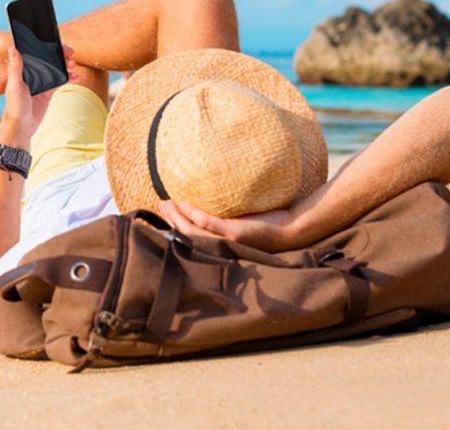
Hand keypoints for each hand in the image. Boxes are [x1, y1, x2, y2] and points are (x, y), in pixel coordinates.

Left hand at [0, 45, 77, 145]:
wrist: (22, 126)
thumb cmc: (14, 106)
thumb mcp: (15, 86)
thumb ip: (15, 68)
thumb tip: (12, 48)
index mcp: (23, 68)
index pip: (35, 51)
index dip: (46, 44)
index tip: (56, 42)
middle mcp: (32, 72)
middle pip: (48, 57)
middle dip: (60, 53)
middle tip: (70, 53)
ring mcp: (42, 81)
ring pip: (56, 67)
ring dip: (66, 64)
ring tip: (73, 64)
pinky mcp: (49, 90)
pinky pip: (61, 80)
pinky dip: (69, 76)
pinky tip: (75, 76)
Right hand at [157, 199, 299, 252]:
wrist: (289, 231)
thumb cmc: (265, 226)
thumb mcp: (240, 222)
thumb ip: (224, 218)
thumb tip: (211, 203)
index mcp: (218, 246)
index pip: (189, 238)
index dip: (172, 226)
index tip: (162, 212)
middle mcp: (219, 247)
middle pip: (185, 235)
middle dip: (169, 220)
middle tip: (159, 204)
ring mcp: (225, 241)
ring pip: (191, 230)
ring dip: (176, 217)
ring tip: (167, 202)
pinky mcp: (234, 232)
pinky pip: (208, 223)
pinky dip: (193, 214)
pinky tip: (184, 203)